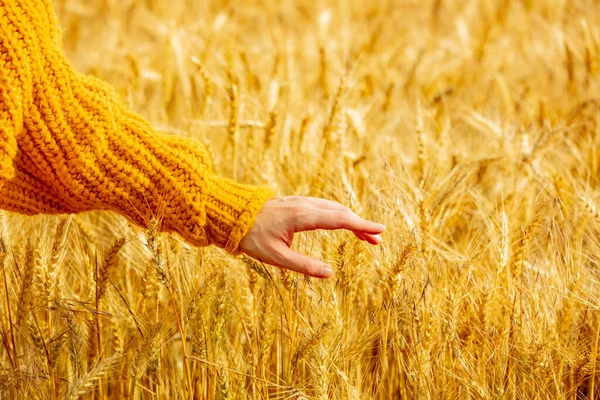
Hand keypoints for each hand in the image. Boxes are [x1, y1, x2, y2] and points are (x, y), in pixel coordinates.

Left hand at [238, 196, 385, 277]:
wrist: (231, 215)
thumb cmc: (251, 237)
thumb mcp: (276, 257)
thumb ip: (304, 265)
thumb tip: (330, 273)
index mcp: (302, 217)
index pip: (339, 219)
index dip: (362, 225)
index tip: (380, 230)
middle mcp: (304, 205)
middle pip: (340, 212)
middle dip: (360, 225)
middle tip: (377, 241)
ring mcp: (301, 202)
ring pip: (333, 208)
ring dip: (351, 220)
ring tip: (364, 236)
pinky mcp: (297, 203)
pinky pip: (324, 206)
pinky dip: (339, 215)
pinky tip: (343, 224)